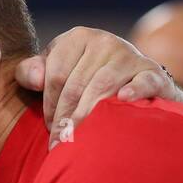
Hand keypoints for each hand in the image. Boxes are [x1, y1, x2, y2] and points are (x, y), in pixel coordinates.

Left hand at [14, 28, 182, 145]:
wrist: (134, 79)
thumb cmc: (84, 78)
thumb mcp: (54, 70)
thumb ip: (31, 72)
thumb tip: (35, 81)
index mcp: (77, 38)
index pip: (56, 75)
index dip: (49, 106)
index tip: (49, 128)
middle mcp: (104, 42)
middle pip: (76, 85)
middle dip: (65, 119)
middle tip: (60, 145)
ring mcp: (129, 55)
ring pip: (102, 87)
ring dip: (87, 117)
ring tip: (78, 142)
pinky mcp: (151, 71)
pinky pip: (143, 80)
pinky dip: (135, 90)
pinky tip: (124, 99)